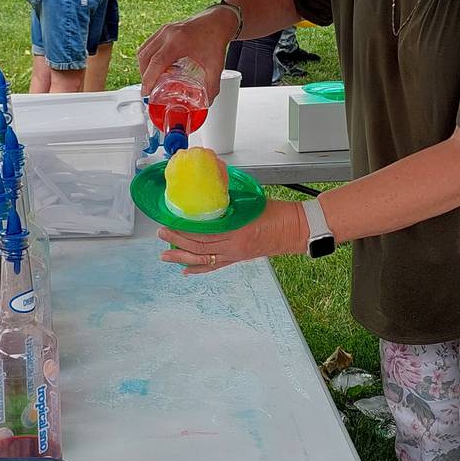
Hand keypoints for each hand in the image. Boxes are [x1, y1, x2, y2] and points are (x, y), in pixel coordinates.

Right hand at [137, 6, 240, 96]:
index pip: (157, 62)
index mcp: (178, 41)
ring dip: (144, 67)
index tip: (146, 92)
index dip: (148, 79)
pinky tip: (156, 67)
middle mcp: (167, 34)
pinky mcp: (163, 30)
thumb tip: (206, 102)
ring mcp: (164, 30)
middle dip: (144, 76)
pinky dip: (148, 58)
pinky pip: (148, 45)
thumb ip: (212, 85)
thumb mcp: (216, 65)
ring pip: (144, 51)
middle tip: (149, 89)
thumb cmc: (216, 38)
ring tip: (152, 79)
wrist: (218, 21)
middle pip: (146, 57)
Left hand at [158, 200, 306, 273]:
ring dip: (183, 258)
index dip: (183, 230)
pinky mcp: (239, 258)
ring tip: (166, 256)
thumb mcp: (251, 202)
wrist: (298, 229)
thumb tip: (210, 189)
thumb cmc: (279, 212)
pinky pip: (215, 266)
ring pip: (203, 259)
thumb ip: (229, 199)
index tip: (170, 222)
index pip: (202, 233)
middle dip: (177, 241)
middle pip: (199, 247)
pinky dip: (199, 269)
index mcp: (236, 230)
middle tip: (162, 234)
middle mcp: (234, 246)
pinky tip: (186, 270)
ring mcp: (236, 254)